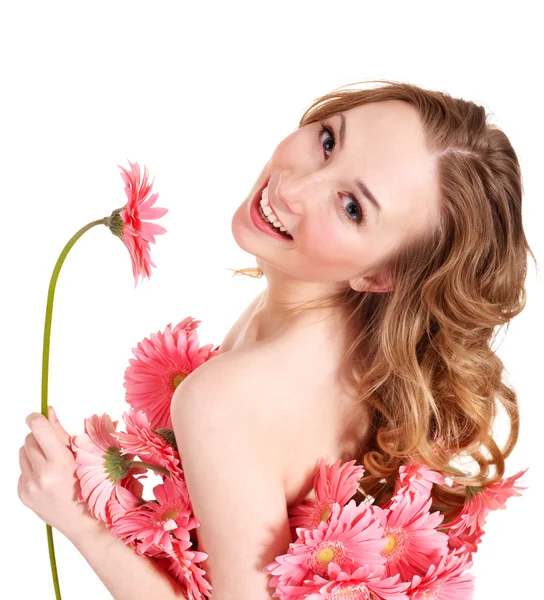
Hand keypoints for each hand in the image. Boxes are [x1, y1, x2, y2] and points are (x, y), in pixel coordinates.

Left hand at [17, 406, 89, 538]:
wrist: (85, 522)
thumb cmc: (92, 485)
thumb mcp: (84, 456)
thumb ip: (62, 433)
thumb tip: (48, 411)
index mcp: (60, 463)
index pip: (39, 429)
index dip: (36, 418)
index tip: (37, 415)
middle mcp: (41, 475)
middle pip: (29, 439)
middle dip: (40, 437)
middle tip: (54, 445)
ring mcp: (30, 486)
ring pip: (23, 452)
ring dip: (35, 451)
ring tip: (52, 462)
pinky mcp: (23, 494)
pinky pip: (22, 469)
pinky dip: (32, 467)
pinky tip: (48, 477)